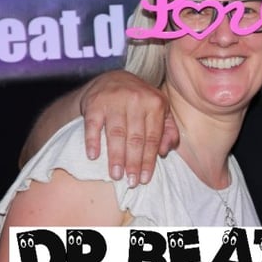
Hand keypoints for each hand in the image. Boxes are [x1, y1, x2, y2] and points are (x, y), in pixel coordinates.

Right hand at [80, 70, 178, 185]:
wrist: (112, 79)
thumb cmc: (140, 101)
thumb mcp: (160, 110)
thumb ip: (168, 130)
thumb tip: (165, 151)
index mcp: (155, 103)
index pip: (153, 137)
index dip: (149, 160)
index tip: (145, 178)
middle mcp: (136, 100)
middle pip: (135, 138)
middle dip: (133, 163)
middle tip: (131, 182)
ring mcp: (114, 100)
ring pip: (116, 133)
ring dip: (116, 156)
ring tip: (115, 175)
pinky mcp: (94, 102)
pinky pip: (93, 124)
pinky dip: (92, 141)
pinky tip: (93, 156)